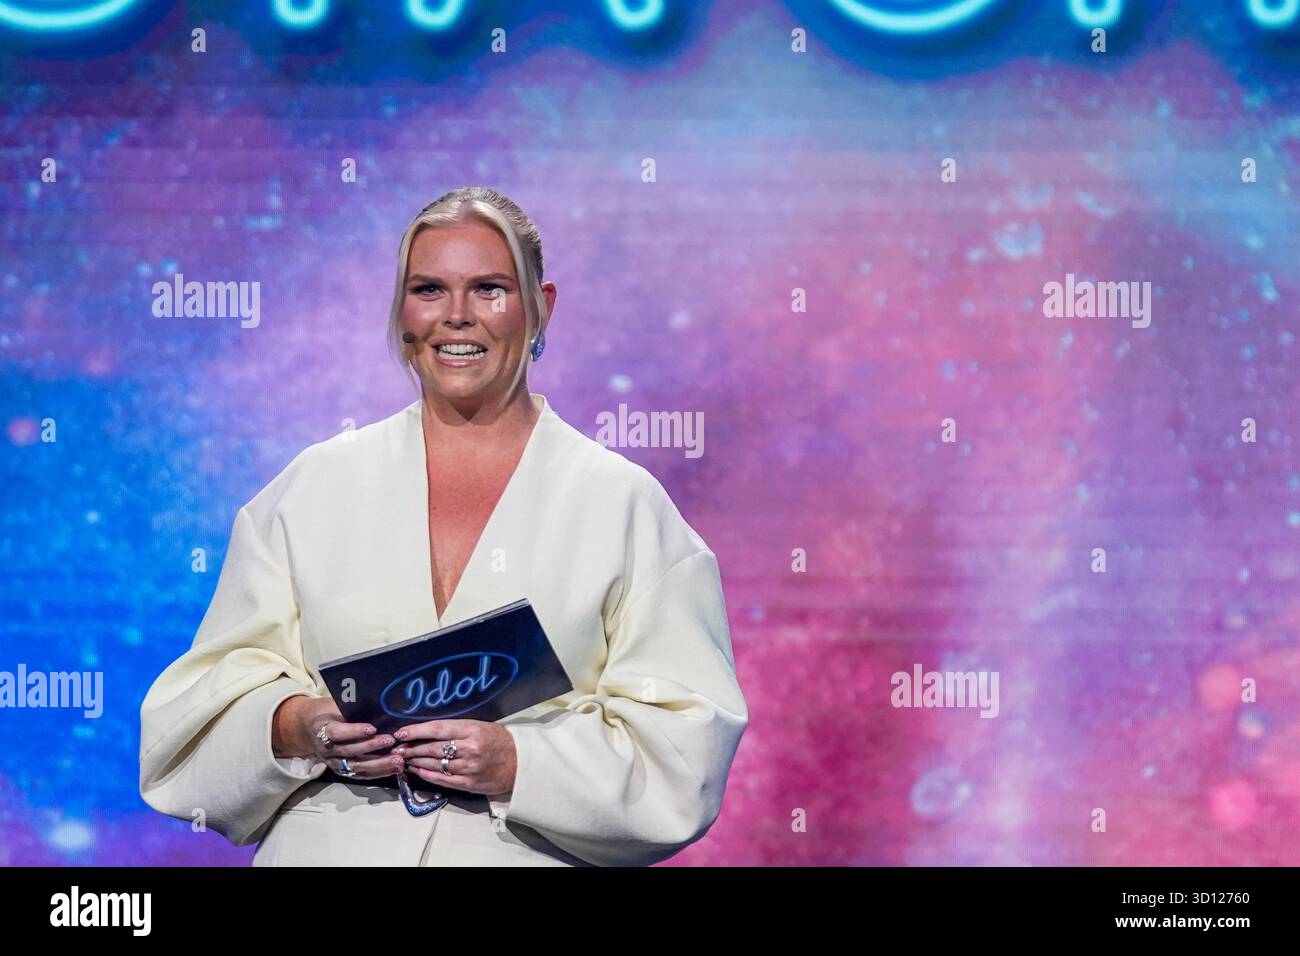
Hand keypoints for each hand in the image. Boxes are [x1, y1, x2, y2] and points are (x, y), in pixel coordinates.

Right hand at [276, 695, 404, 780]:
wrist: (308, 729)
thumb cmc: (326, 713)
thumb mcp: (332, 705)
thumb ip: (349, 708)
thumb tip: (376, 704)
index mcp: (322, 729)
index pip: (337, 733)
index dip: (354, 731)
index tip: (372, 728)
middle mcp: (327, 749)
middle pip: (349, 751)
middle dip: (371, 747)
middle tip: (390, 741)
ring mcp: (334, 762)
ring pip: (357, 766)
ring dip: (379, 764)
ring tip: (398, 760)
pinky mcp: (342, 771)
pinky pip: (361, 774)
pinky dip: (379, 773)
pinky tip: (395, 769)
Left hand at [392, 719, 516, 795]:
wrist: (520, 763)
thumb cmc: (500, 741)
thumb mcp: (481, 726)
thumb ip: (457, 729)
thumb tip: (429, 731)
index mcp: (472, 730)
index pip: (438, 728)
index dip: (416, 731)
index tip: (401, 733)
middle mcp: (469, 748)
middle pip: (432, 748)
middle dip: (411, 748)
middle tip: (397, 748)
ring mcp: (469, 767)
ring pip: (434, 764)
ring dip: (415, 762)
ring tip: (403, 759)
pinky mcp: (469, 784)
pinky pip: (442, 779)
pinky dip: (426, 775)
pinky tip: (416, 771)